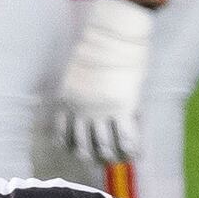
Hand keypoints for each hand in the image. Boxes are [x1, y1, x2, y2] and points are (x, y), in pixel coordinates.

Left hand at [54, 0, 153, 174]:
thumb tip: (85, 112)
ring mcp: (101, 111)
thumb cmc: (97, 50)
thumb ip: (77, 96)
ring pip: (103, 147)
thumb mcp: (76, 76)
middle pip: (82, 146)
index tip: (79, 153)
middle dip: (92, 158)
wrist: (111, 35)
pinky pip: (126, 139)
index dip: (71, 149)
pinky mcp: (122, 108)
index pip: (63, 136)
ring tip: (121, 160)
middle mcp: (81, 111)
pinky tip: (136, 154)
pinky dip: (130, 150)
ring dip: (112, 158)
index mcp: (66, 102)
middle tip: (103, 162)